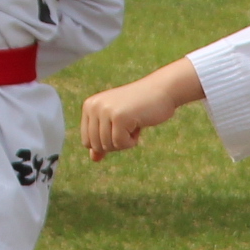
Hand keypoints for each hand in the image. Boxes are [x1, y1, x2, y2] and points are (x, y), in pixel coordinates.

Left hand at [79, 59, 201, 159]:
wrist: (162, 90)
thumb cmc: (140, 107)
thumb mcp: (118, 123)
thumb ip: (104, 138)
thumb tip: (94, 159)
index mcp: (89, 106)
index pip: (87, 142)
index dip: (106, 143)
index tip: (119, 128)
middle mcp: (94, 107)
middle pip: (96, 146)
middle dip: (115, 143)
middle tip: (128, 126)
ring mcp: (105, 111)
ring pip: (108, 146)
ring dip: (125, 142)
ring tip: (134, 123)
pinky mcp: (119, 117)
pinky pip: (120, 143)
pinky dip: (132, 141)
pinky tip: (138, 125)